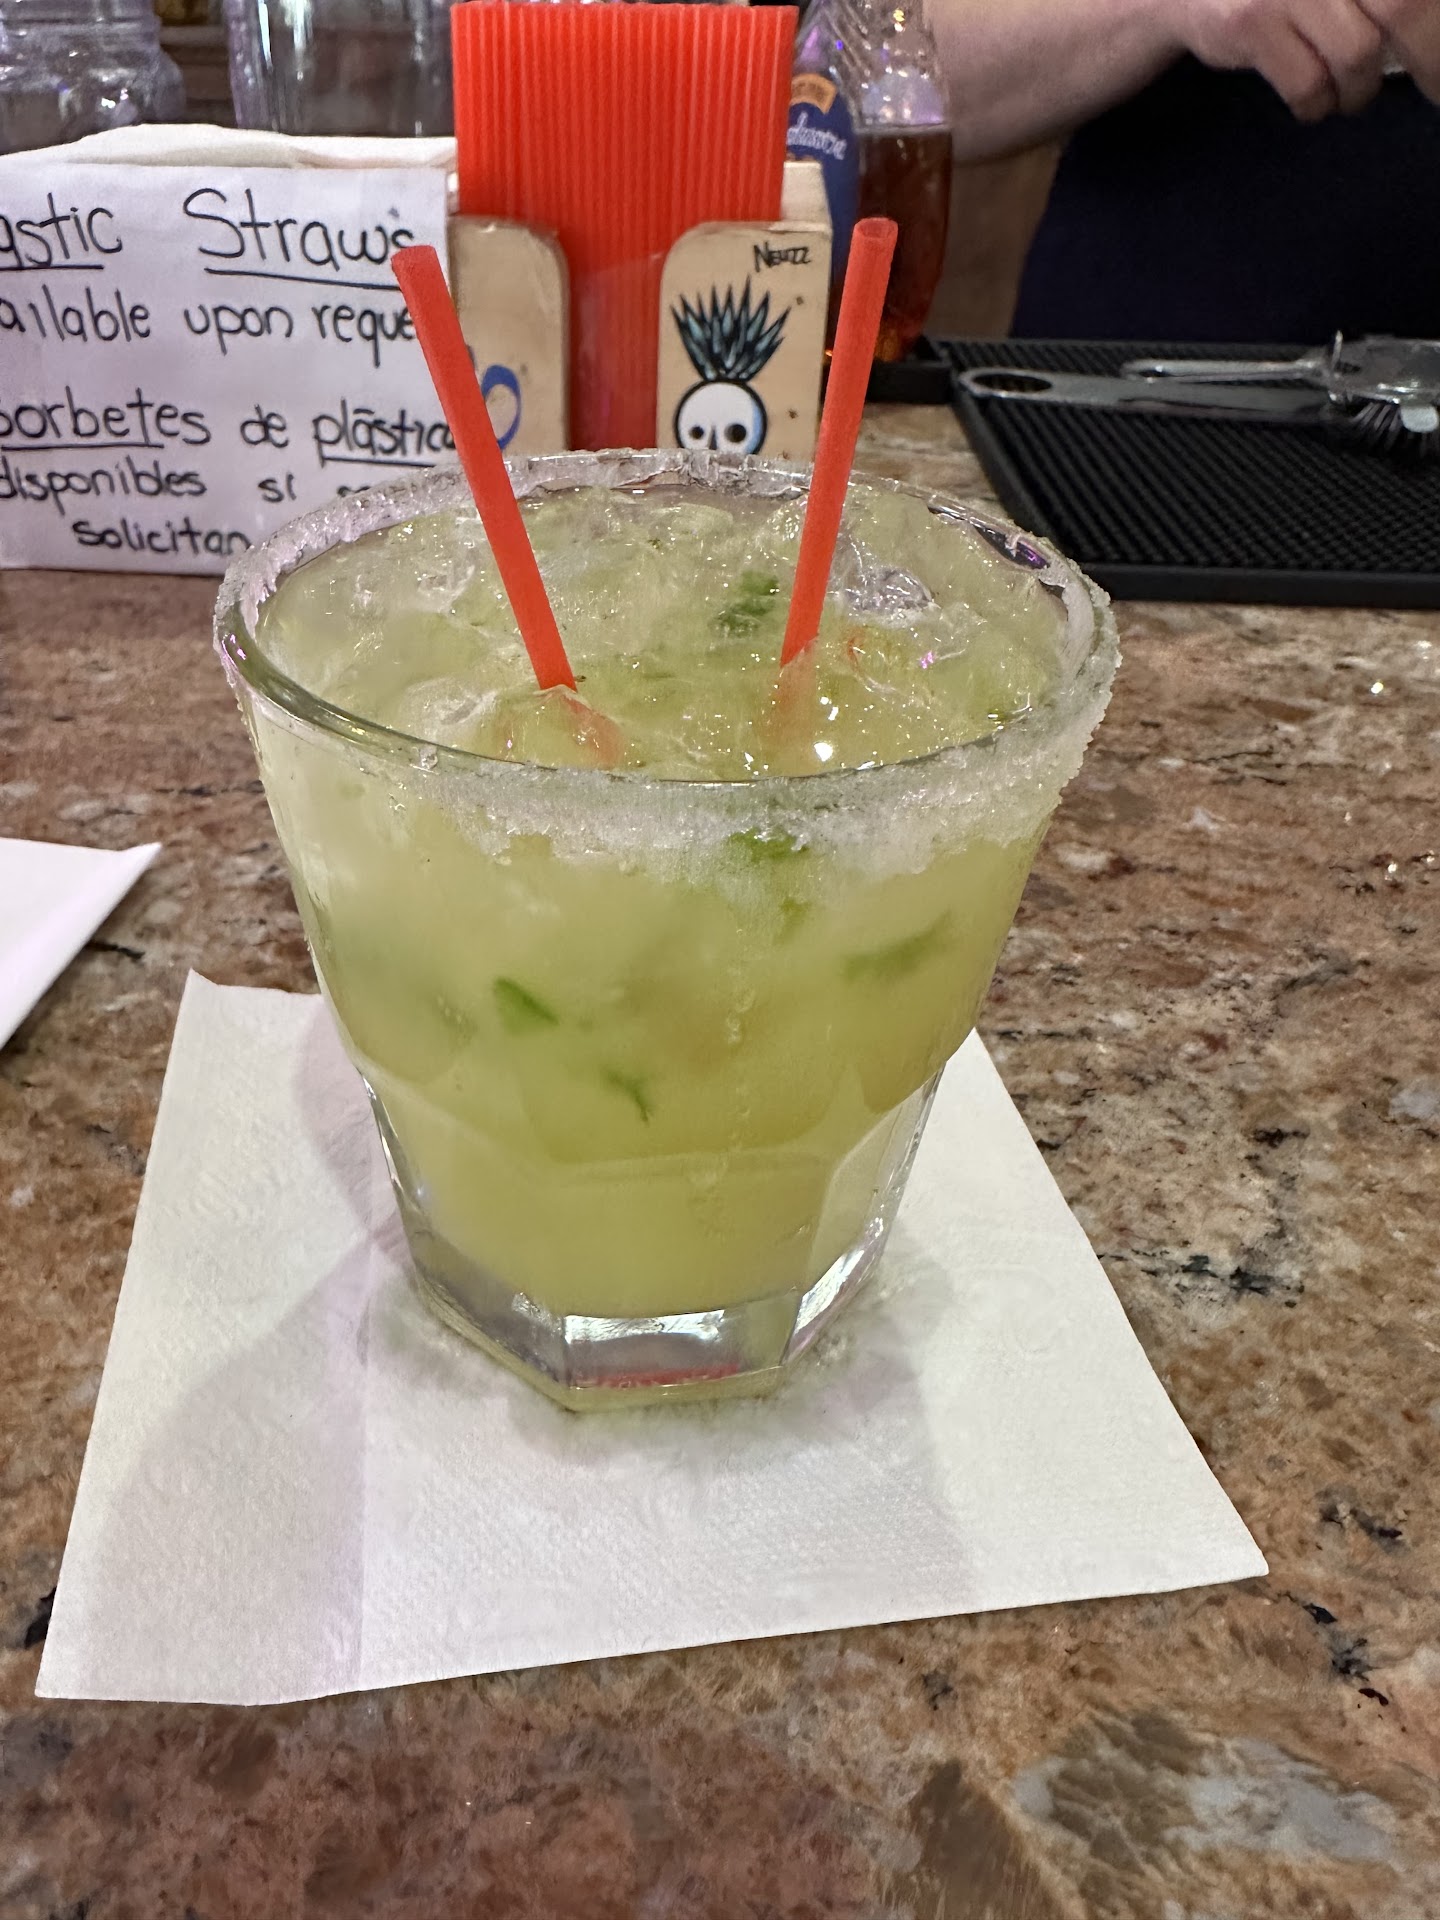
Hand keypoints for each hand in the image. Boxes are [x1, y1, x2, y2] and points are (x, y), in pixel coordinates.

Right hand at [1172, 0, 1439, 117]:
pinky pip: (1307, 83)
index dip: (1437, 33)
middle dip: (1429, 59)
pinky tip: (1311, 106)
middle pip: (1402, 8)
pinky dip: (1317, 107)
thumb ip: (1378, 3)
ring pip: (1358, 52)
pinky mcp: (1252, 22)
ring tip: (1349, 97)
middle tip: (1433, 89)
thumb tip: (1432, 33)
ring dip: (1359, 90)